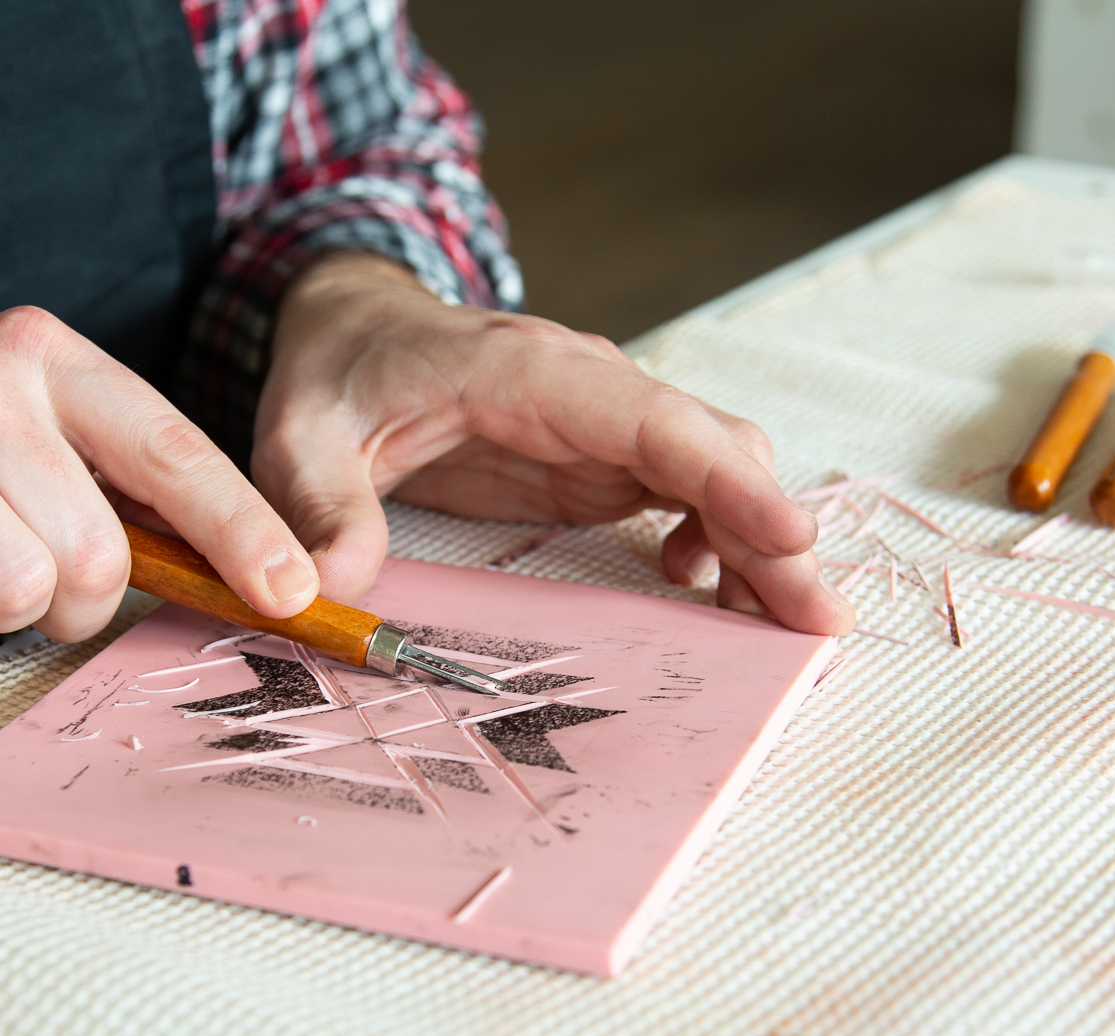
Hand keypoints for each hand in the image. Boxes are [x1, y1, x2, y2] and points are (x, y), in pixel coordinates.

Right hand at [0, 307, 320, 657]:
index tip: (293, 592)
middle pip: (95, 552)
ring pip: (18, 595)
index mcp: (38, 354)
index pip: (167, 448)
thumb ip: (124, 493)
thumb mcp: (26, 443)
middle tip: (23, 576)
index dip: (239, 529)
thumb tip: (255, 576)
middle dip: (75, 599)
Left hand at [251, 252, 854, 634]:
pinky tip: (695, 586)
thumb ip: (318, 505)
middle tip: (814, 621)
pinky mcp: (604, 460)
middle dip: (773, 531)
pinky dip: (717, 539)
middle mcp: (591, 391)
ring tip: (787, 626)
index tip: (790, 535)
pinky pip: (689, 493)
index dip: (726, 477)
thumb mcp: (301, 436)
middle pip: (713, 450)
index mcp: (530, 373)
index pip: (651, 419)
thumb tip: (325, 585)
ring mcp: (606, 426)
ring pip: (718, 472)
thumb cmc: (338, 376)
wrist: (354, 330)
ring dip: (761, 544)